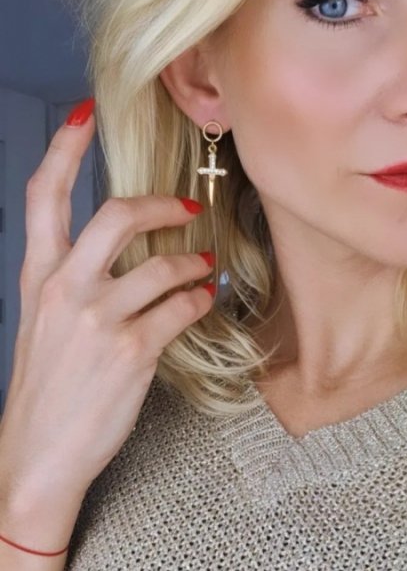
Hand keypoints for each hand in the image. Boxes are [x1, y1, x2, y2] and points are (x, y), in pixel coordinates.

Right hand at [0, 102, 213, 516]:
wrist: (39, 457)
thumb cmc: (46, 392)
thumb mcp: (44, 326)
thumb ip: (73, 284)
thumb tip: (124, 257)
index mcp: (37, 278)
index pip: (42, 195)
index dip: (65, 148)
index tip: (85, 114)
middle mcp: (64, 290)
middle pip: (114, 215)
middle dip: (159, 204)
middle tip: (187, 208)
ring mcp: (97, 321)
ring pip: (161, 266)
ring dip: (192, 263)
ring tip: (204, 267)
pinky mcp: (131, 352)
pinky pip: (180, 310)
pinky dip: (198, 302)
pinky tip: (203, 303)